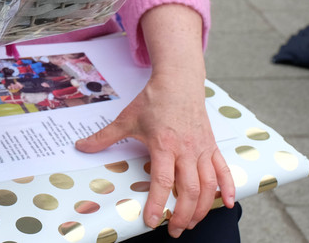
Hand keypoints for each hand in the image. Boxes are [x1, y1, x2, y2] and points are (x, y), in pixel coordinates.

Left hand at [76, 76, 235, 234]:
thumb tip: (81, 147)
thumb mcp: (126, 118)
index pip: (163, 180)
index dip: (157, 203)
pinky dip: (228, 187)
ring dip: (202, 208)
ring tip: (191, 223)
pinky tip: (227, 203)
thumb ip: (104, 137)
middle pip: (188, 189)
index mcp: (163, 144)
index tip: (151, 220)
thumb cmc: (154, 100)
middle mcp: (186, 149)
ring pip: (207, 185)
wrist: (179, 81)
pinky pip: (223, 170)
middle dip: (181, 214)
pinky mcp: (212, 146)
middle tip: (173, 230)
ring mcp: (202, 149)